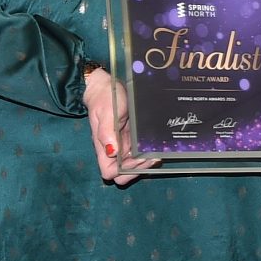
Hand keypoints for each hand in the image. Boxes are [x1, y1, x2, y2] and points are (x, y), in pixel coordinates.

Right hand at [82, 67, 153, 185]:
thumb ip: (106, 132)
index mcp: (103, 147)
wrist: (107, 87)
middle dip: (138, 169)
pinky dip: (149, 153)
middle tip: (151, 157)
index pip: (109, 172)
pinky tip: (156, 147)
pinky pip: (140, 152)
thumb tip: (112, 152)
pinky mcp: (132, 139)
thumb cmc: (104, 98)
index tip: (135, 159)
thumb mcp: (106, 112)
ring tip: (156, 152)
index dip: (123, 171)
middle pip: (124, 173)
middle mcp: (114, 149)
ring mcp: (123, 145)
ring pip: (134, 165)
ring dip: (146, 162)